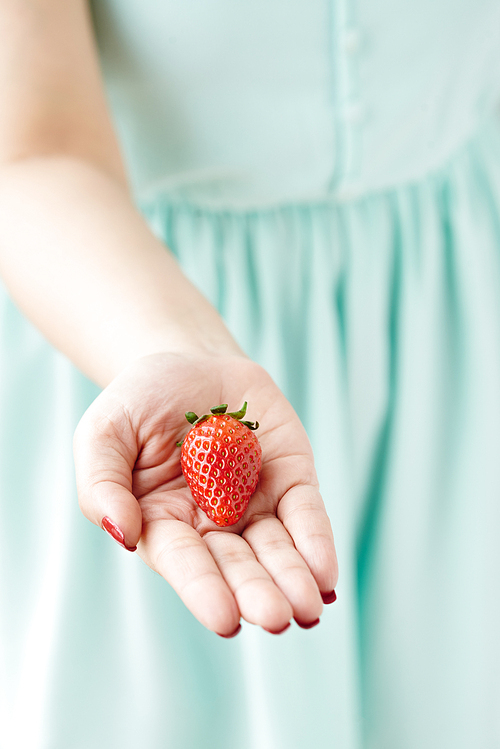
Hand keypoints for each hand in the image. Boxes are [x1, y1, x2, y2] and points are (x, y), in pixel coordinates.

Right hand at [74, 353, 337, 634]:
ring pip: (277, 548)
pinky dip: (317, 542)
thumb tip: (124, 534)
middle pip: (237, 565)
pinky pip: (306, 513)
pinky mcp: (289, 479)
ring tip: (308, 607)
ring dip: (293, 578)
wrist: (187, 362)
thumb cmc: (138, 402)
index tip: (224, 619)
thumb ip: (102, 484)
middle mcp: (212, 524)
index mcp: (164, 523)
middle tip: (276, 617)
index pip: (185, 562)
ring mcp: (254, 503)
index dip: (203, 589)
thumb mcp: (103, 433)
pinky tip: (325, 573)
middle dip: (257, 592)